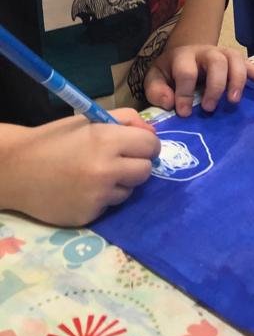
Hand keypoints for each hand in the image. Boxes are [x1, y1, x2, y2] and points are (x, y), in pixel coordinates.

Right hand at [4, 109, 159, 226]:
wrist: (18, 169)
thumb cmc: (56, 140)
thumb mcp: (91, 119)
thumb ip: (126, 120)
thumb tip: (153, 135)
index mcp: (108, 141)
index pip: (151, 146)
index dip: (147, 145)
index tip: (139, 146)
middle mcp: (107, 170)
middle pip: (145, 171)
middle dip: (137, 164)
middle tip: (120, 162)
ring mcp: (98, 196)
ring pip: (129, 191)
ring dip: (120, 183)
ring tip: (96, 175)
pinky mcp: (89, 216)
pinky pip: (109, 206)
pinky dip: (102, 198)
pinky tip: (82, 190)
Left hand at [144, 43, 253, 116]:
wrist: (184, 55)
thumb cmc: (170, 72)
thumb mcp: (155, 79)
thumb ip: (157, 91)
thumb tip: (170, 103)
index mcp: (183, 56)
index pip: (186, 71)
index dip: (185, 93)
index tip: (185, 113)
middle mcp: (206, 52)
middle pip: (216, 62)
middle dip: (215, 86)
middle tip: (210, 108)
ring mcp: (223, 54)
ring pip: (235, 60)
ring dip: (237, 80)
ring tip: (234, 101)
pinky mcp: (235, 61)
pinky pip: (250, 65)